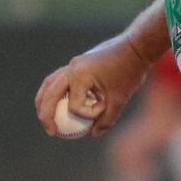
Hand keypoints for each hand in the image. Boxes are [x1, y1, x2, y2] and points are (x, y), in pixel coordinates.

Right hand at [34, 36, 152, 137]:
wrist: (135, 46)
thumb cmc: (130, 72)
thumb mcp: (120, 99)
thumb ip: (107, 119)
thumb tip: (93, 133)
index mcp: (80, 76)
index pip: (75, 106)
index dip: (89, 114)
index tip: (105, 106)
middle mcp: (72, 68)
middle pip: (49, 94)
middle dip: (46, 115)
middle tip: (51, 132)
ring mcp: (72, 64)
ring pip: (49, 84)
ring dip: (45, 102)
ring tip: (47, 119)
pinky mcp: (77, 63)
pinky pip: (60, 79)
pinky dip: (56, 92)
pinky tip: (60, 105)